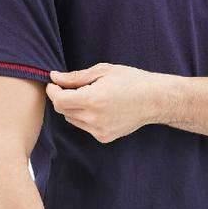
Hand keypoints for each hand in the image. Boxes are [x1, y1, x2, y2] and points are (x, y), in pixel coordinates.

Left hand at [46, 63, 164, 142]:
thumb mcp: (103, 71)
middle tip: (72, 87)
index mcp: (92, 99)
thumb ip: (75, 77)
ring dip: (73, 108)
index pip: (58, 100)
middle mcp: (94, 118)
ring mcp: (99, 130)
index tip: (55, 83)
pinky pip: (84, 126)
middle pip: (63, 111)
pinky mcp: (104, 137)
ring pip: (72, 119)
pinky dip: (85, 117)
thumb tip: (54, 77)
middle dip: (62, 98)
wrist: (155, 100)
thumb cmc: (131, 80)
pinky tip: (100, 108)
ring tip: (90, 96)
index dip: (53, 91)